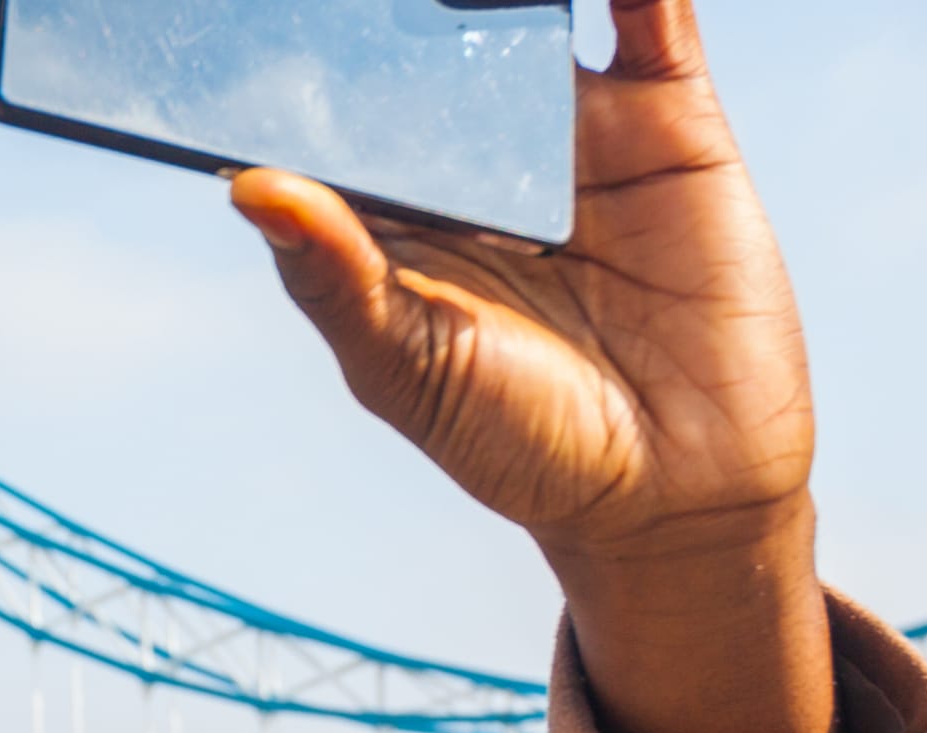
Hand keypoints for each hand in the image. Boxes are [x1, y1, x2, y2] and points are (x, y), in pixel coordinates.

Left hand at [229, 0, 807, 563]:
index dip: (310, 53)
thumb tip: (251, 188)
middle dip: (406, 3)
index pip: (337, 102)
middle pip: (431, 32)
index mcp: (396, 201)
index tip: (274, 14)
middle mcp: (477, 151)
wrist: (675, 491)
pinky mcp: (667, 119)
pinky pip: (649, 19)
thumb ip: (332, 278)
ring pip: (531, 9)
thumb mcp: (407, 367)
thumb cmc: (518, 440)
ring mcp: (572, 127)